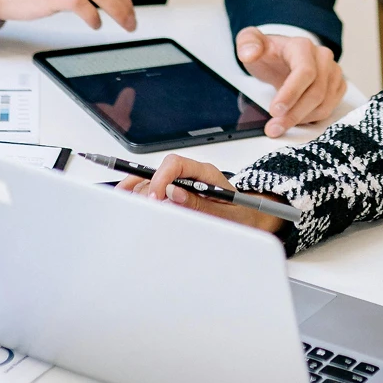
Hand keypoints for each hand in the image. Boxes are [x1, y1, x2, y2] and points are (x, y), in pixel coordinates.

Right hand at [116, 152, 282, 233]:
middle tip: (136, 207)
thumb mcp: (225, 213)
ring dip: (140, 193)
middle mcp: (191, 174)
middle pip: (158, 171)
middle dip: (144, 188)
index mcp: (204, 172)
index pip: (175, 164)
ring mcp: (182, 183)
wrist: (250, 219)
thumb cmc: (241, 215)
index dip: (160, 179)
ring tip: (136, 211)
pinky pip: (154, 190)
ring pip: (152, 180)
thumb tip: (173, 193)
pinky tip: (132, 204)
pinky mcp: (177, 193)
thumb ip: (199, 204)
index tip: (154, 198)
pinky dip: (141, 196)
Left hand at [234, 29, 345, 136]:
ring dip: (302, 119)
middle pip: (316, 91)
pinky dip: (312, 118)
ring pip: (324, 103)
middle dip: (294, 114)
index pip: (305, 71)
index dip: (291, 93)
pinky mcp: (337, 85)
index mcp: (302, 46)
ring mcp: (332, 71)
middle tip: (274, 127)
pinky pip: (329, 108)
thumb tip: (250, 53)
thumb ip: (247, 43)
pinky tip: (296, 119)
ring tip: (280, 126)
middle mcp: (322, 57)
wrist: (281, 57)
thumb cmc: (269, 53)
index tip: (274, 110)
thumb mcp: (250, 43)